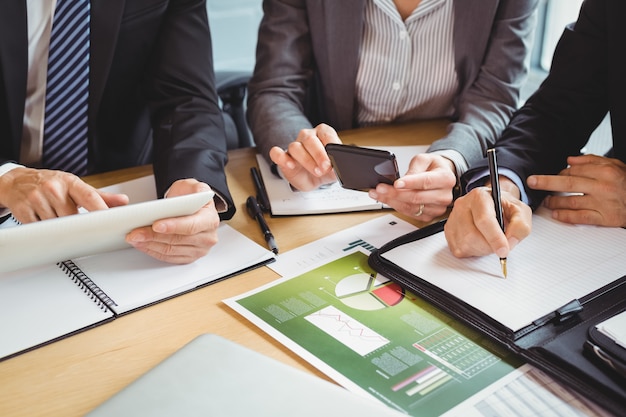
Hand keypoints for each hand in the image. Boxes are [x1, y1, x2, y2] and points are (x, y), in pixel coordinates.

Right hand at [0, 167, 127, 222]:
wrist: (17, 181)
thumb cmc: (51, 184)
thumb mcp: (76, 186)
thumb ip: (100, 196)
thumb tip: (123, 201)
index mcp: (70, 182)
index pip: (89, 196)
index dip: (101, 209)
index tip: (110, 221)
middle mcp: (54, 188)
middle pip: (72, 216)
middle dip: (75, 223)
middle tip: (75, 223)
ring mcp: (37, 198)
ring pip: (56, 225)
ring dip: (59, 227)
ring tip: (56, 217)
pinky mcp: (23, 210)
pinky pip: (39, 229)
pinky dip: (44, 230)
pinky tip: (43, 220)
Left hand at [126, 179, 219, 263]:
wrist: (194, 208)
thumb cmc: (192, 198)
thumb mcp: (193, 186)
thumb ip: (191, 190)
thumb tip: (186, 198)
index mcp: (210, 219)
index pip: (191, 226)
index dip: (173, 226)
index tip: (155, 225)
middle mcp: (208, 237)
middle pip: (177, 240)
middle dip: (153, 236)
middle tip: (135, 232)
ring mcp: (199, 249)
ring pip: (170, 250)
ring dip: (149, 244)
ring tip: (135, 237)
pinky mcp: (189, 257)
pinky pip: (168, 257)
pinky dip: (152, 251)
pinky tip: (142, 244)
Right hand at [269, 123, 340, 190]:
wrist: (314, 179)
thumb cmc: (325, 169)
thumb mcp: (335, 169)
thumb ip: (336, 167)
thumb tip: (337, 168)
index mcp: (323, 134)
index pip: (326, 133)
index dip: (330, 144)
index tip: (334, 157)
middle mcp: (308, 137)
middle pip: (310, 140)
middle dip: (319, 154)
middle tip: (326, 167)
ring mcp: (295, 146)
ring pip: (296, 147)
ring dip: (306, 160)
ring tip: (316, 171)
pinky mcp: (283, 156)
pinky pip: (277, 153)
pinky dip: (282, 158)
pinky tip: (290, 165)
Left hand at [367, 153, 456, 220]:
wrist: (439, 176)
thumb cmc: (433, 167)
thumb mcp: (424, 159)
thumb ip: (414, 168)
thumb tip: (403, 180)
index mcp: (445, 178)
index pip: (426, 182)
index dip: (410, 183)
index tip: (396, 183)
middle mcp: (444, 195)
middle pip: (416, 197)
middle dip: (395, 193)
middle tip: (380, 188)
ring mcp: (437, 208)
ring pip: (411, 207)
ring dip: (392, 201)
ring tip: (378, 194)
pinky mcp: (429, 216)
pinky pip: (410, 214)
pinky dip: (396, 206)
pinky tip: (387, 199)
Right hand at [444, 179, 531, 257]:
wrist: (493, 205)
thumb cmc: (505, 208)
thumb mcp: (521, 211)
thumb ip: (520, 226)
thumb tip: (509, 241)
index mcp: (480, 196)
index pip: (484, 219)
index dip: (495, 238)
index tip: (504, 250)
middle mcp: (462, 205)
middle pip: (472, 235)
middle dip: (489, 246)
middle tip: (500, 244)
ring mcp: (453, 219)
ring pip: (465, 244)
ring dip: (482, 249)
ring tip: (490, 240)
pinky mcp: (449, 232)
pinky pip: (459, 250)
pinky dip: (473, 251)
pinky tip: (480, 242)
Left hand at [528, 155, 625, 226]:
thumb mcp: (615, 166)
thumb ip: (592, 161)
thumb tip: (570, 159)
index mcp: (604, 171)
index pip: (573, 171)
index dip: (558, 174)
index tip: (549, 177)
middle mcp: (602, 186)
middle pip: (567, 183)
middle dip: (546, 182)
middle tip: (532, 182)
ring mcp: (602, 203)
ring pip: (571, 201)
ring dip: (554, 201)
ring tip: (546, 201)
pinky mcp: (605, 218)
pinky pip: (580, 217)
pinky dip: (565, 216)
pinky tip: (556, 214)